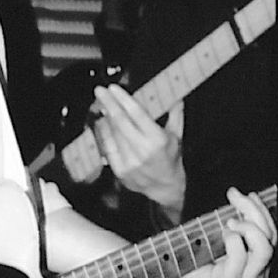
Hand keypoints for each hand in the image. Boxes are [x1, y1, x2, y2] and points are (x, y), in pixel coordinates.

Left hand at [91, 85, 185, 215]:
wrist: (165, 188)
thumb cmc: (171, 159)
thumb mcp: (176, 136)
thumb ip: (175, 114)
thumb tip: (176, 96)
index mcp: (157, 140)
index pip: (137, 114)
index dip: (123, 99)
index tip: (113, 88)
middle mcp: (142, 150)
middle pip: (121, 122)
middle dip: (109, 103)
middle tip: (100, 90)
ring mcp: (129, 161)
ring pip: (113, 133)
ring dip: (105, 116)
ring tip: (101, 103)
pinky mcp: (120, 170)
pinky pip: (108, 147)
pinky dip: (104, 132)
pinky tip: (102, 122)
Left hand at [178, 187, 276, 277]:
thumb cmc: (197, 260)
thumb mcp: (217, 238)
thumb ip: (230, 225)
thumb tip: (237, 199)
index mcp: (254, 258)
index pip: (271, 233)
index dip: (263, 211)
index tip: (250, 194)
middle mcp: (255, 269)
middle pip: (270, 236)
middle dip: (254, 208)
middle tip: (234, 195)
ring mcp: (244, 277)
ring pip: (264, 248)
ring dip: (249, 226)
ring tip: (230, 221)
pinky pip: (240, 256)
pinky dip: (233, 239)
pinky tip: (223, 234)